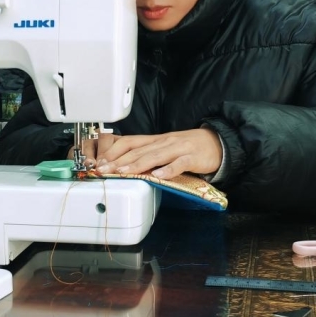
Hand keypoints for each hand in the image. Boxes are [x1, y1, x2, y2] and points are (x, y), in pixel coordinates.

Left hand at [93, 128, 221, 179]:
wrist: (216, 142)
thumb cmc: (187, 148)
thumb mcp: (163, 148)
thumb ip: (146, 154)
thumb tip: (122, 164)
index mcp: (154, 140)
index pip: (129, 142)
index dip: (113, 152)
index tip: (99, 163)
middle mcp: (163, 142)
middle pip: (137, 150)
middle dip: (118, 160)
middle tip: (103, 170)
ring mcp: (178, 149)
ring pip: (155, 156)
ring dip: (137, 164)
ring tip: (123, 172)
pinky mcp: (192, 157)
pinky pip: (179, 164)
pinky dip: (168, 170)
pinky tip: (158, 176)